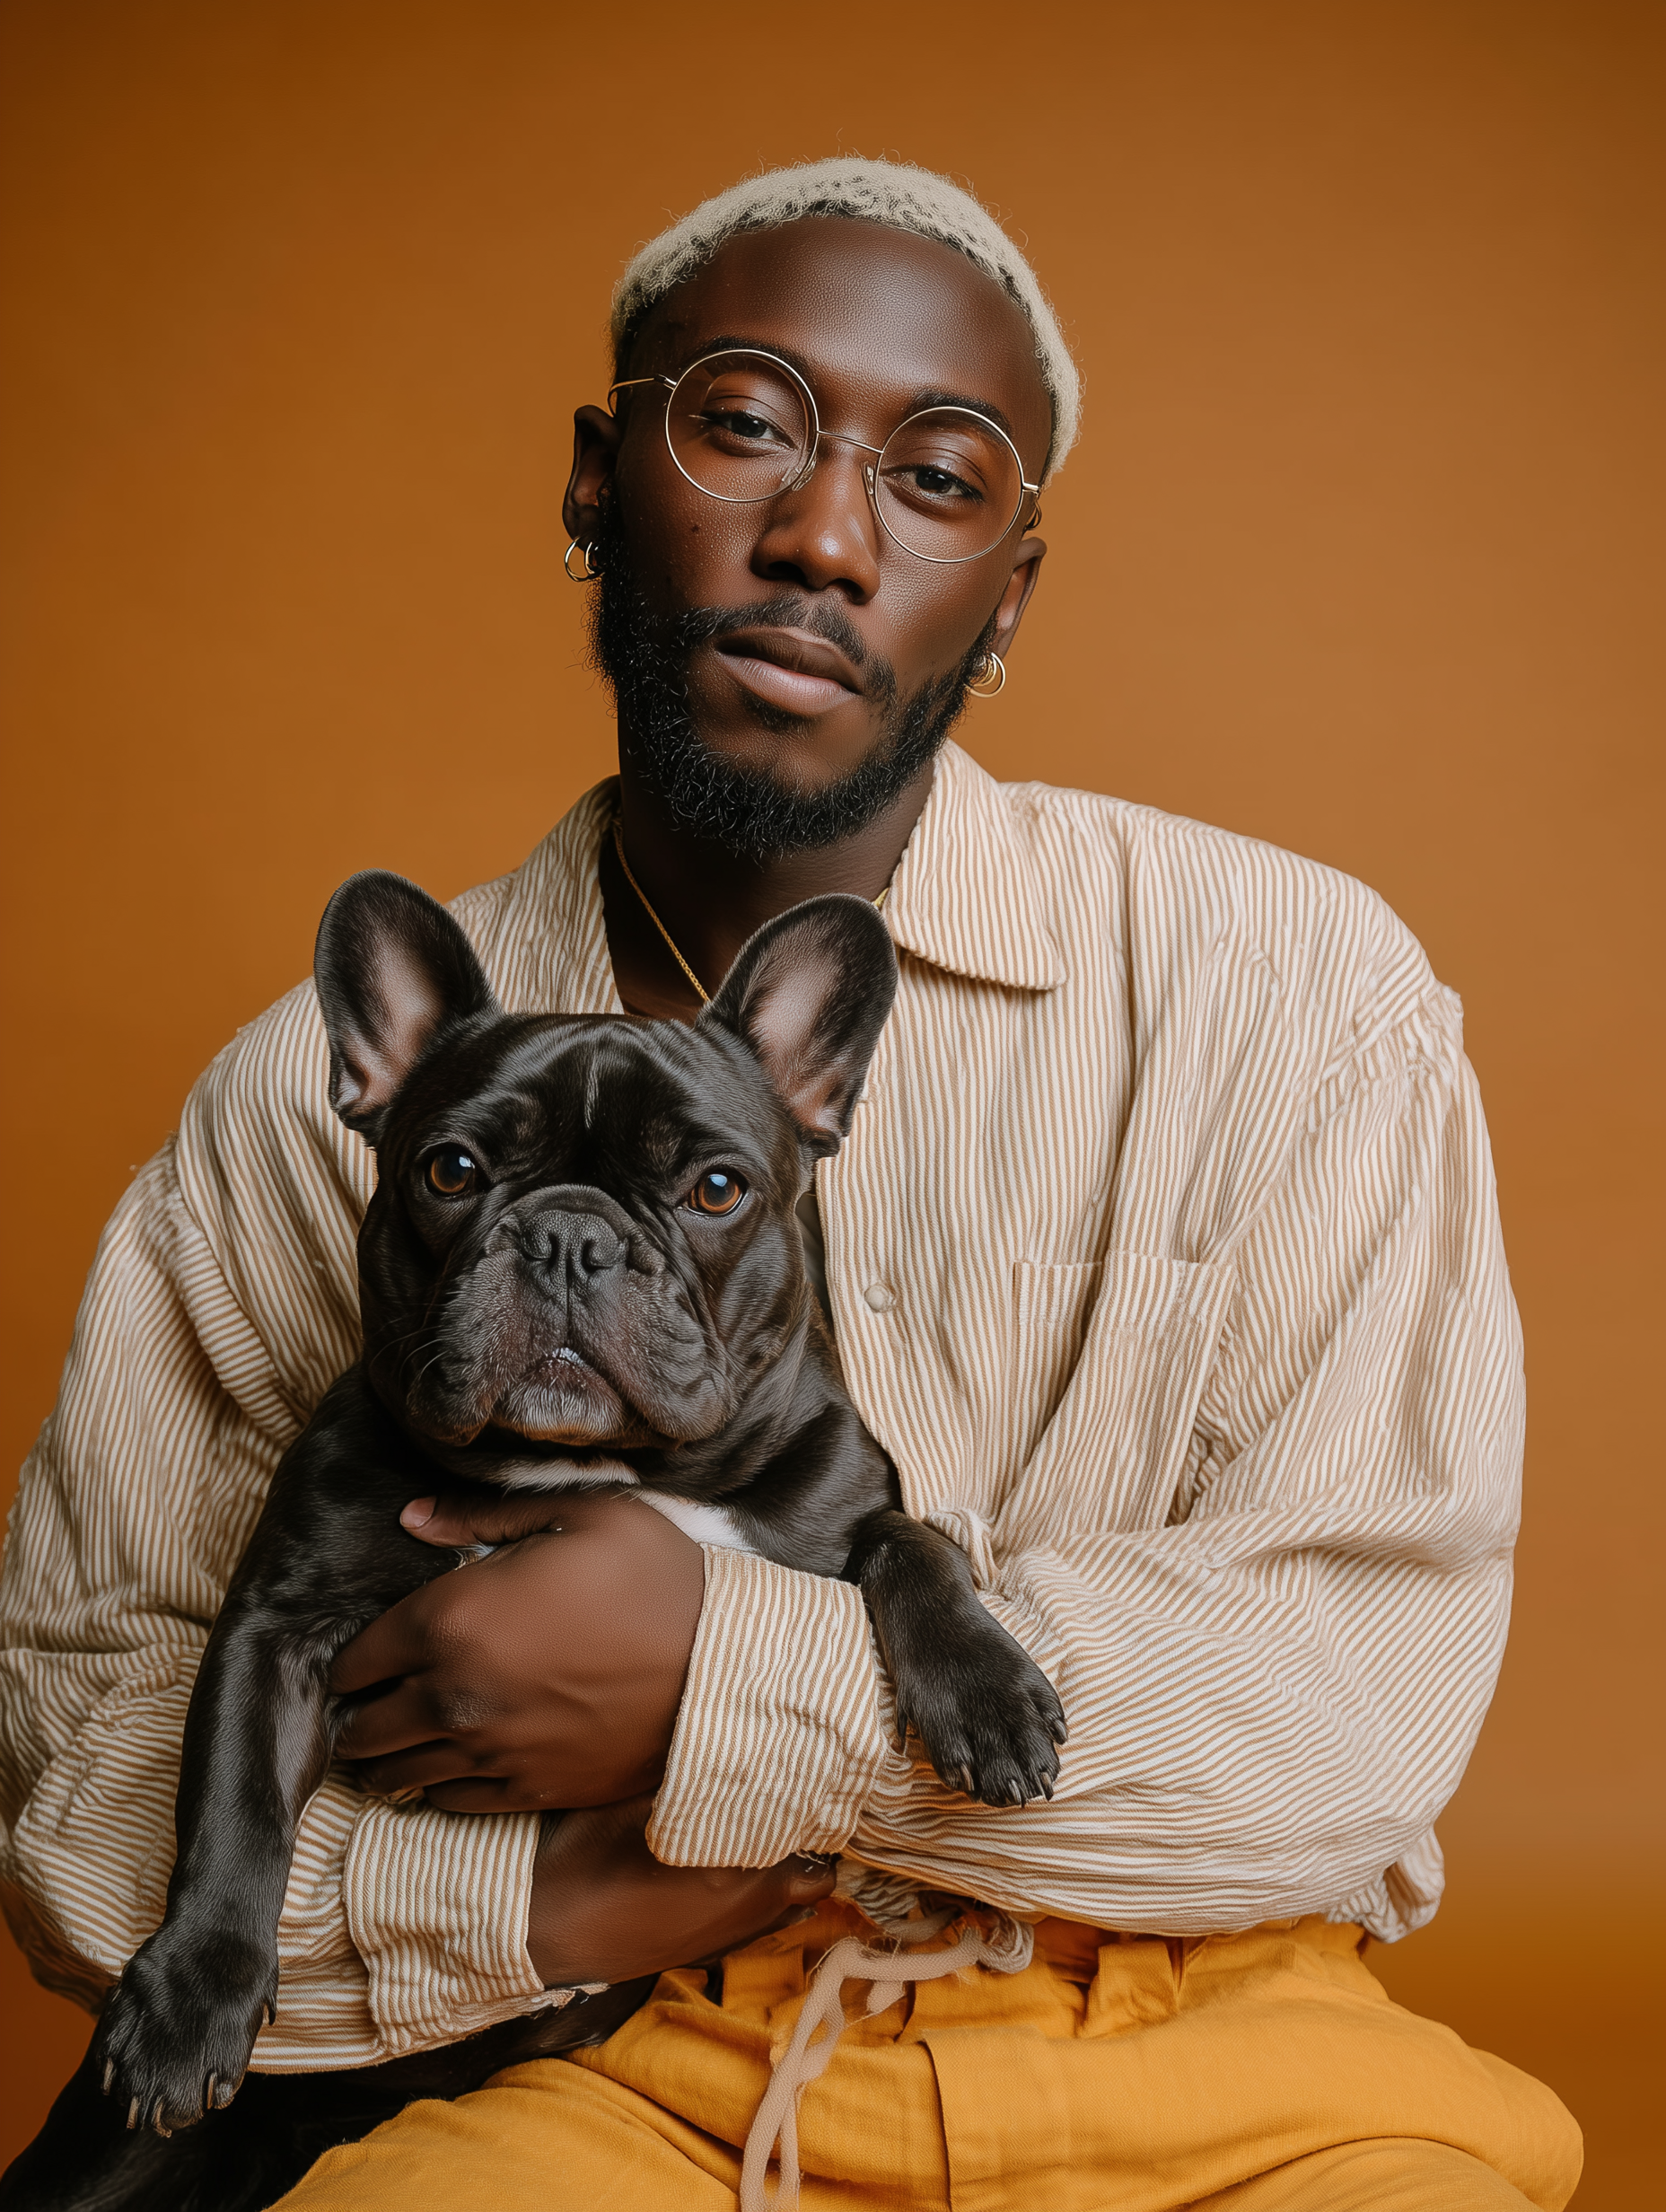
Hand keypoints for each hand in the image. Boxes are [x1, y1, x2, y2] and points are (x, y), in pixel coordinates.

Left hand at [331, 1490, 703, 1810]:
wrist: (725, 1669)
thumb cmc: (656, 1578)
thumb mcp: (581, 1514)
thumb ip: (483, 1515)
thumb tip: (411, 1517)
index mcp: (455, 1619)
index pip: (359, 1657)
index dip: (355, 1656)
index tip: (366, 1654)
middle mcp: (454, 1696)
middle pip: (364, 1726)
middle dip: (360, 1712)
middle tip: (373, 1699)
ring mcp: (489, 1753)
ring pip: (396, 1773)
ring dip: (386, 1757)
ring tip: (395, 1740)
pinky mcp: (526, 1793)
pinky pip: (447, 1802)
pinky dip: (434, 1785)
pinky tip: (448, 1764)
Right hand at [526, 1797, 836, 1985]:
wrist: (549, 1930)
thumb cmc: (590, 1854)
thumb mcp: (640, 1797)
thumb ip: (695, 1775)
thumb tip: (732, 1734)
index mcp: (742, 1865)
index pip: (812, 1835)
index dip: (814, 1805)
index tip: (807, 1780)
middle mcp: (749, 1907)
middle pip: (818, 1877)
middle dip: (812, 1845)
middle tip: (791, 1810)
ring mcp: (728, 1936)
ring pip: (793, 1909)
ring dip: (790, 1877)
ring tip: (768, 1843)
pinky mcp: (706, 1954)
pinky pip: (759, 1930)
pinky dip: (762, 1904)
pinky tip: (731, 1878)